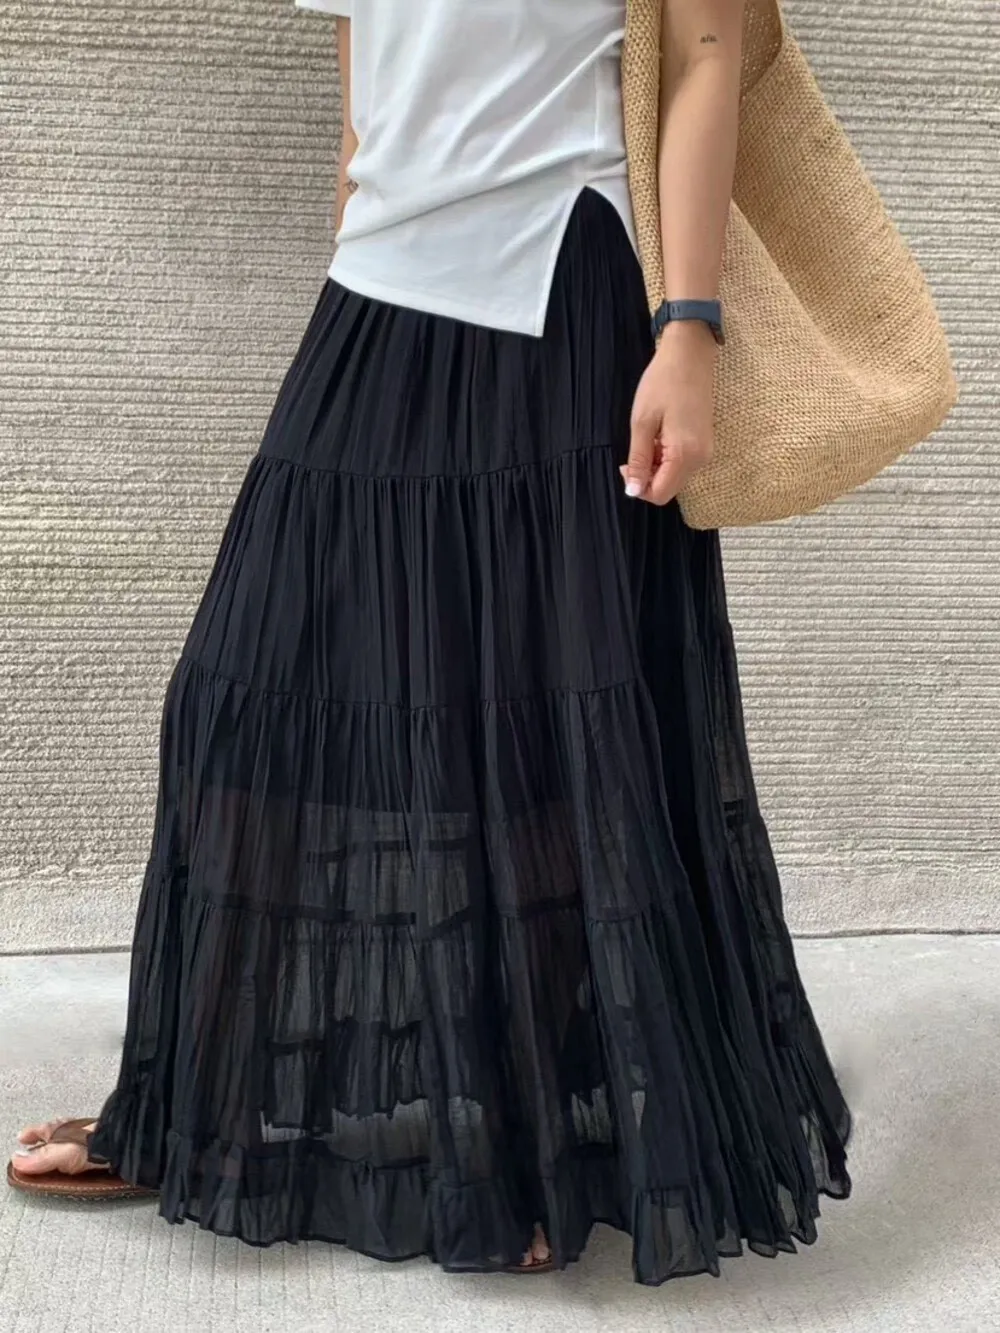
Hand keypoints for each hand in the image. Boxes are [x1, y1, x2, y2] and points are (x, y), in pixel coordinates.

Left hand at [620, 319, 716, 505]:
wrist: (690, 354)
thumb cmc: (663, 382)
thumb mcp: (642, 422)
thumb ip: (639, 460)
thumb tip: (633, 491)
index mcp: (685, 454)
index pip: (660, 493)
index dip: (638, 487)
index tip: (626, 465)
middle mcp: (700, 458)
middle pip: (668, 488)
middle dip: (647, 478)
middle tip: (635, 450)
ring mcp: (705, 451)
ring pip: (675, 477)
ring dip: (657, 467)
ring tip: (649, 438)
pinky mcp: (705, 443)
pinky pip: (683, 464)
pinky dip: (667, 458)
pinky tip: (660, 436)